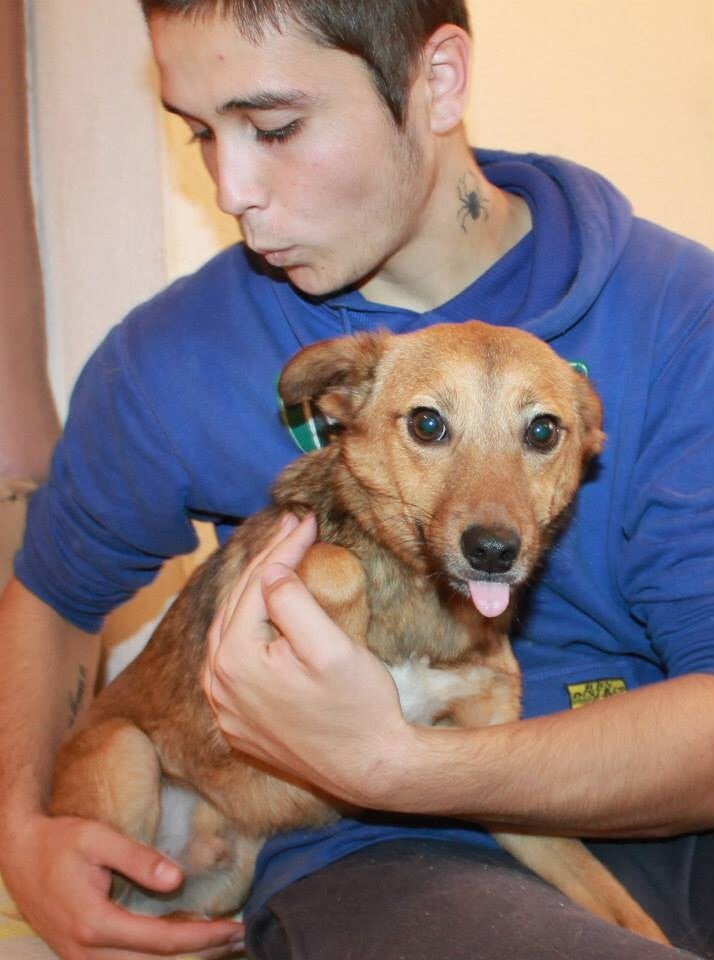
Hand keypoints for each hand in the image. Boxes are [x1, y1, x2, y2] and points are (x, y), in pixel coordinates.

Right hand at [3, 813, 243, 958]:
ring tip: (220, 941)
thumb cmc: (59, 842)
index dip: (203, 937)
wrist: (17, 856)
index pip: (161, 940)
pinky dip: (156, 957)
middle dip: (200, 954)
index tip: (236, 928)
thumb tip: (176, 879)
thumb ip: (138, 859)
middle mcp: (88, 953)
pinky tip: (182, 940)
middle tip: (240, 937)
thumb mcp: (98, 839)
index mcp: (96, 924)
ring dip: (180, 958)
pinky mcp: (81, 958)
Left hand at [203, 514, 410, 807]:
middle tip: (292, 526)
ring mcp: (224, 707)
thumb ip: (292, 601)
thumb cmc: (358, 707)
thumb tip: (270, 571)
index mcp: (234, 660)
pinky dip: (248, 630)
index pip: (256, 585)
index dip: (283, 547)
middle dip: (266, 562)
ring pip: (231, 632)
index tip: (306, 518)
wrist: (372, 770)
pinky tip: (264, 612)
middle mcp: (217, 685)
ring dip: (253, 593)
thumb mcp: (330, 646)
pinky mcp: (238, 722)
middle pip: (237, 605)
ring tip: (277, 558)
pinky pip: (234, 662)